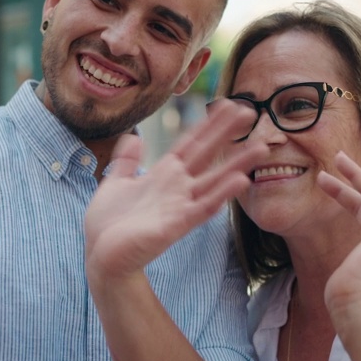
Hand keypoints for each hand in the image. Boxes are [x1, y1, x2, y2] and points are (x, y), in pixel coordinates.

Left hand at [84, 100, 266, 283]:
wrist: (100, 256)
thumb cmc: (108, 224)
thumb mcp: (114, 183)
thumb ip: (126, 161)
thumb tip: (134, 136)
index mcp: (163, 175)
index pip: (190, 143)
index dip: (208, 123)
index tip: (226, 103)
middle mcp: (177, 187)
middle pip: (207, 154)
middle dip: (228, 133)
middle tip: (251, 110)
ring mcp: (179, 206)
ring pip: (215, 180)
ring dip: (238, 164)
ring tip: (261, 147)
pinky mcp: (176, 225)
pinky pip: (203, 207)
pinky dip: (221, 194)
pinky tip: (240, 181)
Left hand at [319, 153, 360, 326]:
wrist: (356, 303)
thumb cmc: (346, 295)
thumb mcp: (342, 278)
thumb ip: (346, 276)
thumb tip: (333, 296)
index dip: (351, 196)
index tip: (337, 184)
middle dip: (349, 180)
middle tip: (335, 160)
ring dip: (356, 174)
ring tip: (337, 156)